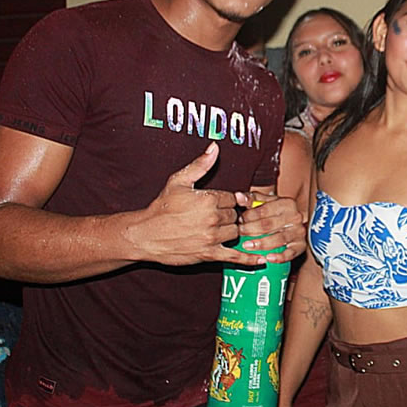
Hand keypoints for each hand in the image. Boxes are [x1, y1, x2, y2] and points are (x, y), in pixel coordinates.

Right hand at [131, 144, 240, 263]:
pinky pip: (234, 256)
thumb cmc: (161, 208)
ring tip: (217, 229)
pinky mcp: (209, 254)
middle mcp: (213, 218)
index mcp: (208, 199)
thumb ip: (200, 165)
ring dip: (230, 231)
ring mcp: (212, 237)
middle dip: (228, 215)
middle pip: (235, 216)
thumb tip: (215, 147)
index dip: (228, 200)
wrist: (145, 234)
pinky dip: (248, 259)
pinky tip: (260, 259)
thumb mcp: (179, 181)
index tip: (221, 202)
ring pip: (235, 232)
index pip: (233, 198)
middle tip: (213, 217)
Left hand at [236, 192, 306, 264]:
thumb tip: (238, 197)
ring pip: (278, 239)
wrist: (295, 224)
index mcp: (287, 204)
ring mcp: (298, 232)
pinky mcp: (300, 246)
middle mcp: (295, 217)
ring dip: (261, 243)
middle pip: (269, 224)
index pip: (264, 210)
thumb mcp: (267, 202)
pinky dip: (280, 257)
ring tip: (246, 246)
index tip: (238, 220)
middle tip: (238, 233)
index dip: (249, 216)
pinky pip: (290, 253)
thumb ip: (252, 199)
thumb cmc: (277, 213)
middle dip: (251, 229)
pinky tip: (268, 258)